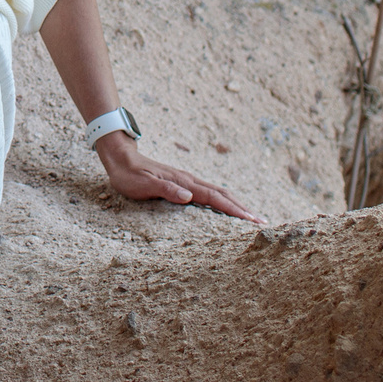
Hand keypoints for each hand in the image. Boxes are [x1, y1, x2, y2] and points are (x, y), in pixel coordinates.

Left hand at [97, 134, 262, 223]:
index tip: (252, 221)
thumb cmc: (129, 174)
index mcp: (184, 182)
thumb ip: (166, 189)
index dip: (234, 210)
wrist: (121, 158)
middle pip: (223, 194)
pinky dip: (223, 202)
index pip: (215, 197)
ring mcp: (188, 181)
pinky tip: (226, 209)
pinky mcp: (183, 184)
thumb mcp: (143, 185)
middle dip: (243, 208)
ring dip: (236, 205)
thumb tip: (189, 196)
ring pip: (218, 193)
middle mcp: (190, 181)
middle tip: (262, 223)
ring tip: (251, 218)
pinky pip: (209, 194)